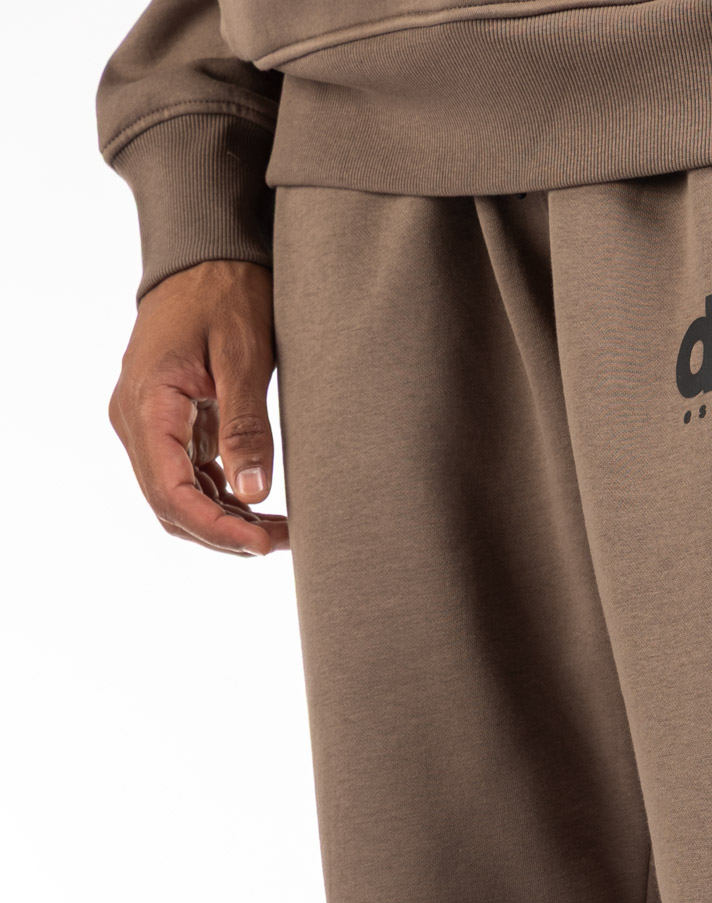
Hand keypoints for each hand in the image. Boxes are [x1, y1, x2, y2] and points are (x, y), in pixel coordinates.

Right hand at [107, 260, 288, 554]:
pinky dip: (223, 500)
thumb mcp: (244, 356)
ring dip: (226, 522)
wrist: (207, 257)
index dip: (215, 528)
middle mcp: (136, 422)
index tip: (261, 544)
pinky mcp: (170, 426)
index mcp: (146, 406)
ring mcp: (150, 426)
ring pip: (180, 498)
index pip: (171, 492)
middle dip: (224, 534)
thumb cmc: (225, 295)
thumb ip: (246, 424)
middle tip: (282, 542)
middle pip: (171, 505)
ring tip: (281, 531)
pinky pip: (189, 478)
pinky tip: (263, 509)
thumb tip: (253, 493)